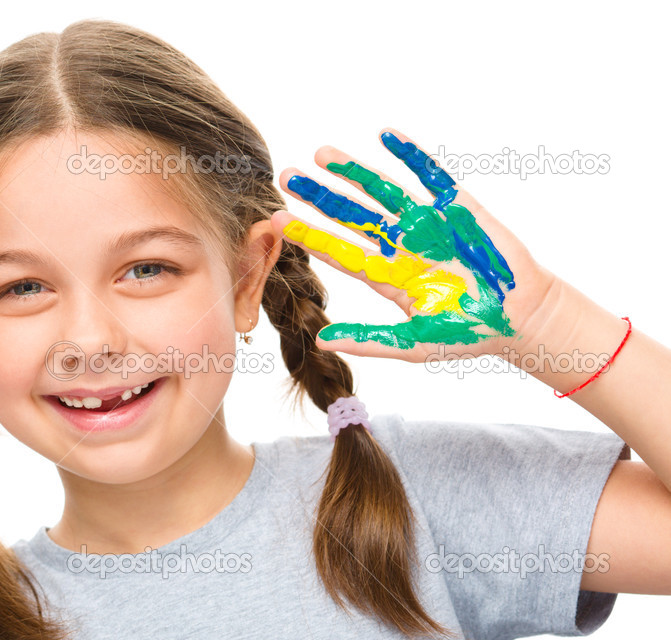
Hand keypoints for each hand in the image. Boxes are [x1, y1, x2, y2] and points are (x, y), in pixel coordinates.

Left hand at [270, 128, 560, 361]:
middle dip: (320, 196)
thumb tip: (319, 342)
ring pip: (382, 191)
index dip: (309, 235)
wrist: (522, 317)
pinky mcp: (457, 208)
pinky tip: (385, 135)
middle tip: (287, 176)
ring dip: (353, 172)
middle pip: (351, 216)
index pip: (338, 251)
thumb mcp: (414, 345)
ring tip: (321, 153)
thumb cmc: (468, 334)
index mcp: (386, 276)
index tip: (277, 220)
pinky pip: (430, 176)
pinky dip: (410, 155)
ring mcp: (426, 224)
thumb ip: (368, 340)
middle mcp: (400, 245)